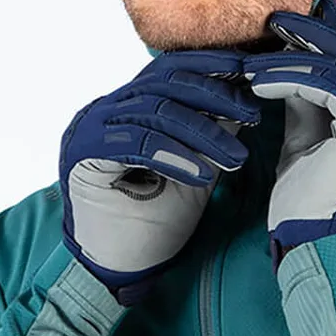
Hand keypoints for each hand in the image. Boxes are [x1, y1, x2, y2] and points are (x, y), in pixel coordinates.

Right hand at [59, 50, 259, 304]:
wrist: (119, 269)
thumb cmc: (154, 221)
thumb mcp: (195, 168)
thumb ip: (211, 132)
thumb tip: (246, 97)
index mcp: (130, 105)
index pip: (171, 68)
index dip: (212, 65)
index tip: (251, 73)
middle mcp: (107, 108)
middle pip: (165, 82)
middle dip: (215, 95)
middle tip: (252, 115)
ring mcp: (91, 128)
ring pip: (154, 110)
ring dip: (202, 133)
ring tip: (234, 159)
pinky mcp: (83, 154)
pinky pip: (135, 143)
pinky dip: (173, 155)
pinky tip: (201, 175)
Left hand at [240, 0, 335, 269]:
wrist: (315, 249)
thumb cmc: (310, 209)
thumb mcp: (306, 145)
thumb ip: (308, 106)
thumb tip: (294, 65)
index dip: (329, 42)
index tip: (292, 26)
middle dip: (314, 37)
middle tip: (276, 22)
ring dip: (294, 58)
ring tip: (256, 59)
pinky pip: (331, 87)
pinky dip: (293, 78)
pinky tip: (262, 82)